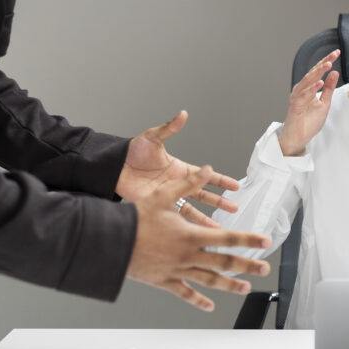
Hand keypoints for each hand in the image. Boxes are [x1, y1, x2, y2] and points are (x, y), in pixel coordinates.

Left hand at [118, 111, 240, 226]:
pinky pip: (175, 218)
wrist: (114, 168)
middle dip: (220, 201)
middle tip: (233, 208)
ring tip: (218, 228)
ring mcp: (168, 197)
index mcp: (180, 169)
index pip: (205, 176)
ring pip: (192, 210)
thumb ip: (169, 129)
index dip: (220, 180)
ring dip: (206, 218)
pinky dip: (185, 226)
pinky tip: (194, 233)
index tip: (234, 186)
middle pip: (204, 195)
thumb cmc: (132, 152)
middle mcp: (177, 184)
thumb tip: (182, 115)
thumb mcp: (152, 138)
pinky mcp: (158, 207)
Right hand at [127, 166, 271, 310]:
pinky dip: (198, 300)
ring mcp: (177, 271)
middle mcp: (188, 256)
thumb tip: (207, 169)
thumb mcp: (163, 195)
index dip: (249, 239)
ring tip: (246, 288)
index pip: (228, 238)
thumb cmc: (136, 218)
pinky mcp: (165, 281)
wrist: (110, 242)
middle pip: (224, 263)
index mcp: (191, 235)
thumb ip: (188, 183)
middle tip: (264, 269)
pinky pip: (185, 293)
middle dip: (247, 266)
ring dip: (230, 285)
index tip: (265, 242)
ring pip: (209, 281)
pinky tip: (210, 305)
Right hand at [279, 50, 339, 156]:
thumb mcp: (324, 102)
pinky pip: (303, 95)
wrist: (298, 138)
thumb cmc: (309, 121)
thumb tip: (334, 73)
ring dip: (317, 73)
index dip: (327, 61)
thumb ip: (328, 88)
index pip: (318, 71)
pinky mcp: (295, 106)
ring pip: (307, 81)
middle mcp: (301, 89)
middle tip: (334, 55)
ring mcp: (297, 97)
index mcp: (308, 87)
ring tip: (328, 65)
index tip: (337, 52)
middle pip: (313, 73)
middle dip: (323, 63)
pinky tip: (319, 83)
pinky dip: (311, 89)